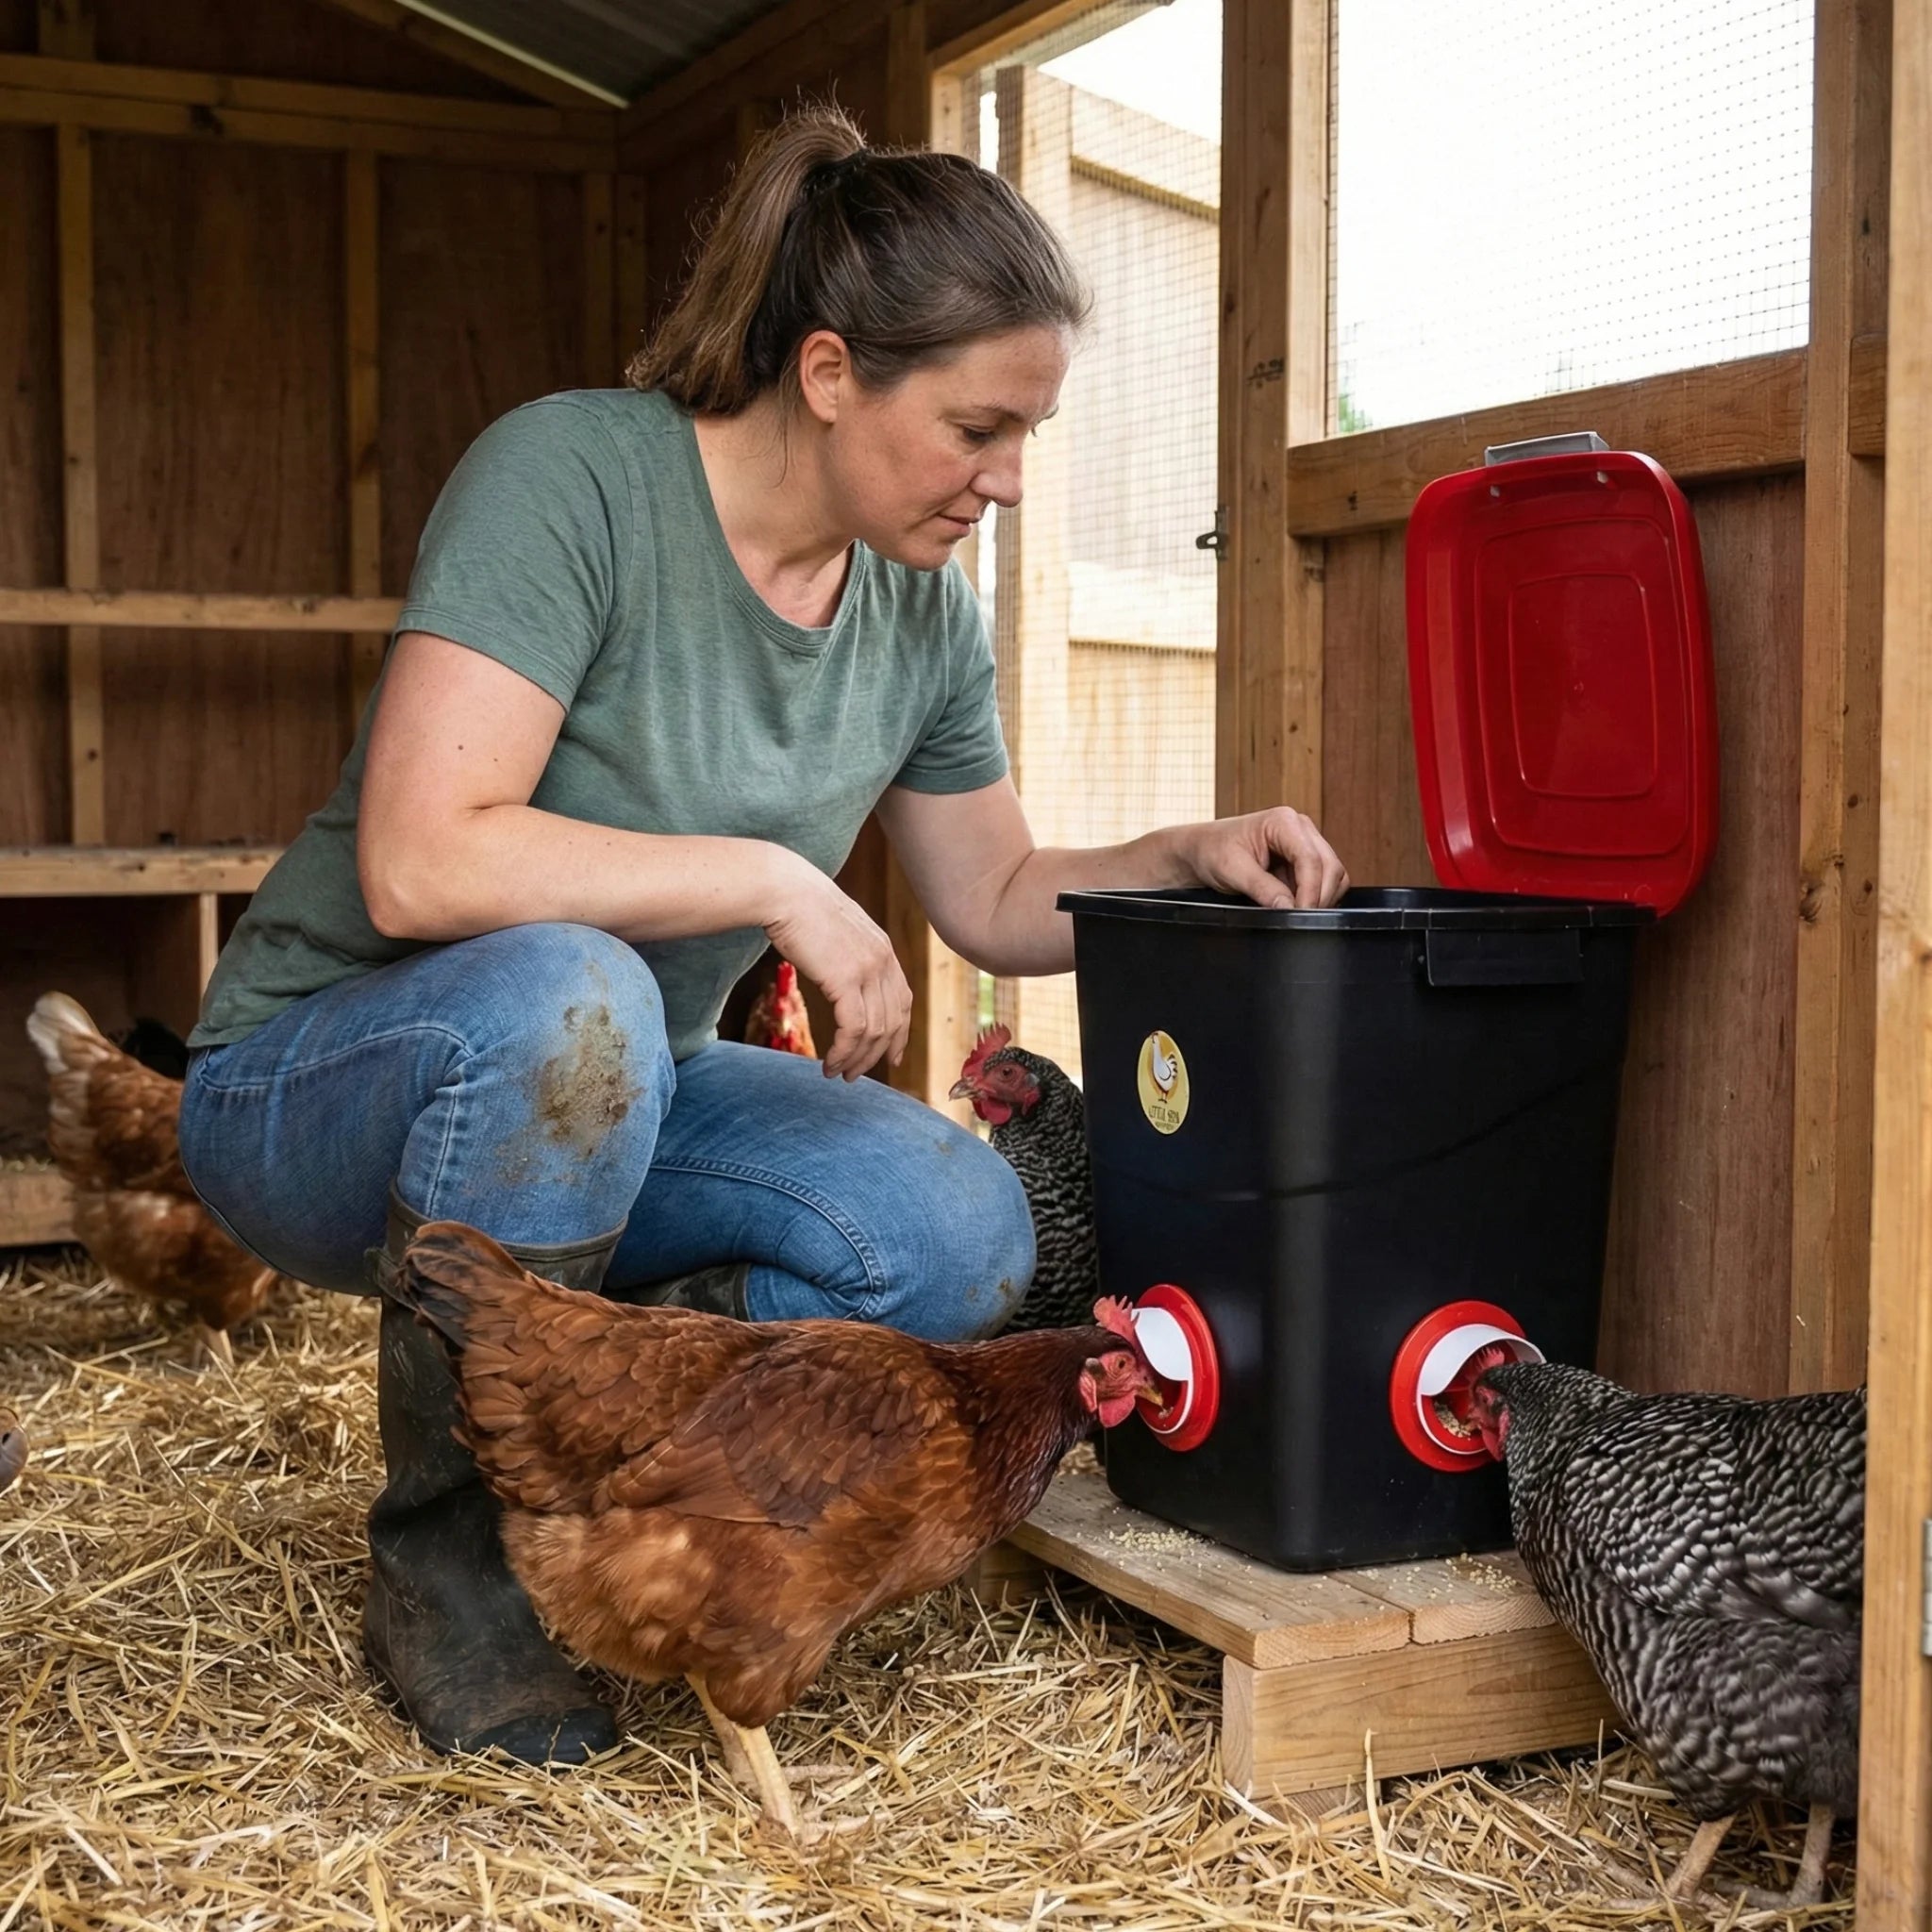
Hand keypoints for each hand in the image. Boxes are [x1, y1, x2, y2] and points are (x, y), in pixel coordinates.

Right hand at [763, 853, 912, 1079]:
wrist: (784, 890)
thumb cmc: (798, 907)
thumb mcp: (835, 932)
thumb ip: (847, 954)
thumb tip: (839, 976)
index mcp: (883, 948)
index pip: (902, 1000)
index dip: (899, 1033)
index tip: (890, 1056)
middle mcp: (883, 960)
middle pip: (892, 1022)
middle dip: (876, 1055)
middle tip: (856, 1075)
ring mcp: (868, 969)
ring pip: (874, 1031)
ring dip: (856, 1060)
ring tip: (838, 1074)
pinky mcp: (847, 979)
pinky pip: (854, 1029)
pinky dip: (844, 1052)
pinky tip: (828, 1063)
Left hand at [1179, 808, 1348, 909]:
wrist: (1202, 851)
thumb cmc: (1212, 851)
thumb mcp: (1231, 870)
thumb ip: (1262, 888)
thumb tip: (1289, 907)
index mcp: (1283, 821)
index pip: (1311, 859)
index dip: (1310, 890)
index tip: (1300, 913)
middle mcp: (1300, 828)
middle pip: (1330, 866)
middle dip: (1318, 896)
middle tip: (1299, 919)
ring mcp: (1305, 844)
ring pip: (1333, 875)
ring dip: (1320, 897)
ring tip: (1295, 911)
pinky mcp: (1304, 860)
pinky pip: (1324, 882)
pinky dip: (1316, 897)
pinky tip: (1294, 905)